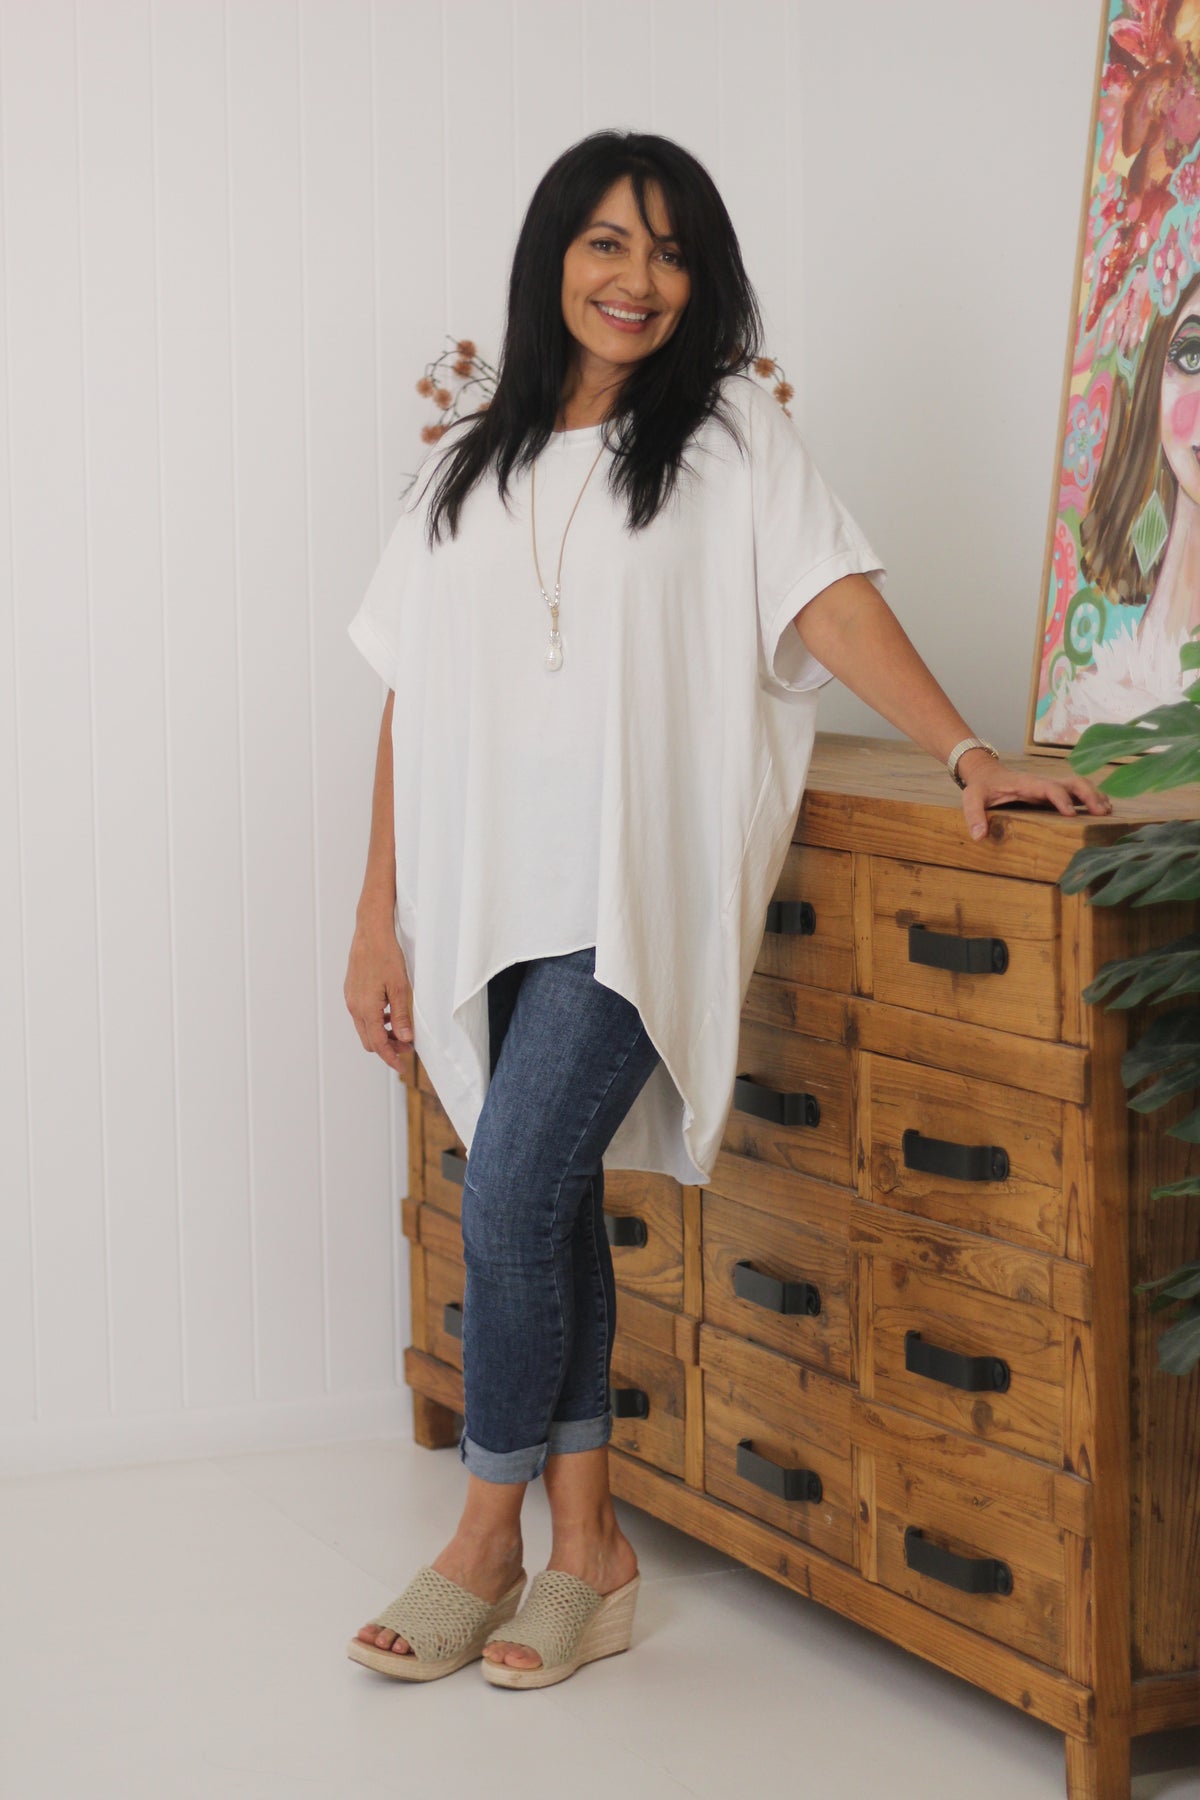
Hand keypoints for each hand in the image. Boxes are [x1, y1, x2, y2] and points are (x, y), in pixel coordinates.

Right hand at [344, 915, 413, 1070]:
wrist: (370, 932)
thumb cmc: (386, 956)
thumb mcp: (400, 987)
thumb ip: (400, 1016)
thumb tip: (405, 1039)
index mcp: (366, 1008)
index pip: (377, 1043)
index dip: (390, 1057)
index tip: (401, 1067)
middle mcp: (354, 1006)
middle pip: (369, 1040)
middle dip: (387, 1047)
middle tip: (407, 1045)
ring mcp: (350, 999)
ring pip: (364, 1028)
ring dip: (381, 1034)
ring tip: (400, 1030)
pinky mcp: (351, 992)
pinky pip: (361, 1015)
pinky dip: (375, 1021)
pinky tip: (389, 1013)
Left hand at [957, 751, 1112, 841]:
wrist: (986, 774)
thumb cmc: (981, 787)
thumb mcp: (972, 798)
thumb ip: (974, 814)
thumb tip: (979, 836)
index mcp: (1027, 784)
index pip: (1048, 788)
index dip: (1060, 799)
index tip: (1070, 814)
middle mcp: (1043, 783)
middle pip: (1072, 782)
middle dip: (1088, 795)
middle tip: (1102, 812)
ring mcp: (1050, 787)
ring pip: (1078, 786)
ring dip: (1094, 796)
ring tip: (1108, 812)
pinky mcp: (1053, 793)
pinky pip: (1076, 793)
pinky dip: (1092, 798)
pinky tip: (1104, 810)